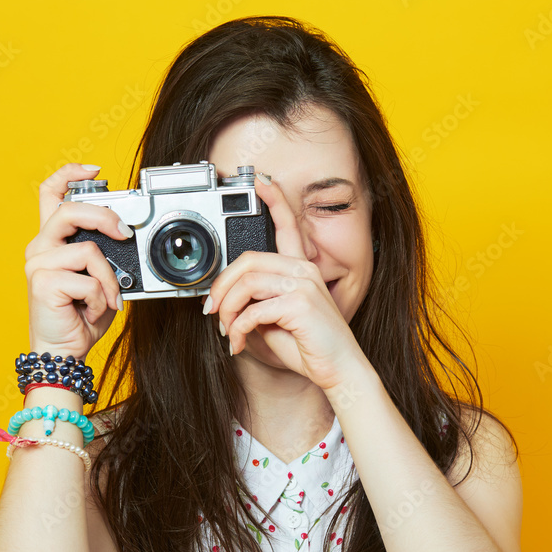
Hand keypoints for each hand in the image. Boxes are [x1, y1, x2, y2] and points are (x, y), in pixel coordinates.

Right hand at [24, 163, 130, 360]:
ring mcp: (38, 264)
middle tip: (125, 233)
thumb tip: (127, 235)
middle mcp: (40, 247)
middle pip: (69, 210)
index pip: (49, 194)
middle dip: (105, 216)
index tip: (94, 169)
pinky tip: (92, 311)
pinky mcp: (42, 283)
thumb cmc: (82, 315)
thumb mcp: (100, 278)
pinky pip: (88, 279)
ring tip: (107, 299)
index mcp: (51, 241)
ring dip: (109, 279)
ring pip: (88, 249)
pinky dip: (101, 297)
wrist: (65, 350)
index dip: (69, 174)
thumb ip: (105, 254)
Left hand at [204, 176, 366, 389]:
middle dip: (222, 287)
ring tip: (228, 332)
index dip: (274, 200)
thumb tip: (226, 304)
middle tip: (212, 310)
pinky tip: (240, 343)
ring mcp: (303, 284)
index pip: (288, 226)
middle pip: (248, 260)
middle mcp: (304, 270)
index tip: (261, 181)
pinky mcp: (300, 303)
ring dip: (228, 312)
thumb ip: (256, 303)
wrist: (339, 371)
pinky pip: (253, 310)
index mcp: (301, 269)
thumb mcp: (276, 321)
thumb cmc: (311, 348)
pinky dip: (239, 330)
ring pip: (246, 284)